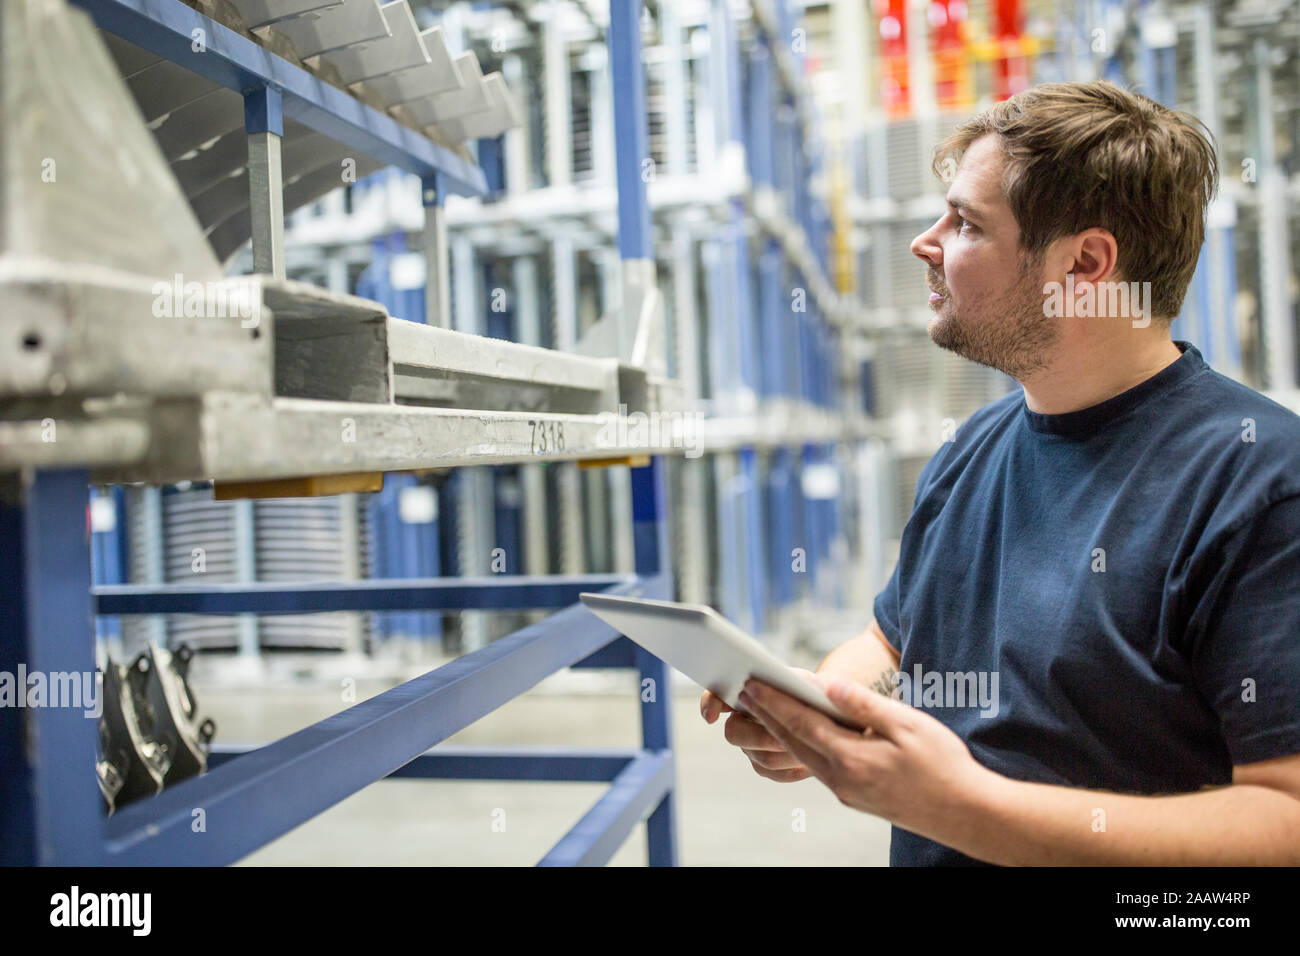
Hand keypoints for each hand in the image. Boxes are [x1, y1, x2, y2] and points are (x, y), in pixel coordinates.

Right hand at [701, 668, 829, 782]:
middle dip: (759, 736)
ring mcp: (752, 747)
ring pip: (763, 758)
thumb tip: (791, 684)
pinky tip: (810, 762)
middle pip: (734, 733)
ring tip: (806, 750)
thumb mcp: (803, 679)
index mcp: (743, 694)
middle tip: (782, 739)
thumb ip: (794, 679)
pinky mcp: (768, 768)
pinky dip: (794, 768)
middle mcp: (741, 722)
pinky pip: (778, 773)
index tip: (711, 716)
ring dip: (784, 754)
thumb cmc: (808, 691)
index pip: (715, 697)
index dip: (710, 705)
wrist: (823, 713)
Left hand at [736, 675, 994, 838]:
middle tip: (744, 690)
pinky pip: (818, 766)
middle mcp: (841, 779)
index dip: (773, 701)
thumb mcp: (907, 725)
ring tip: (762, 708)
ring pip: (803, 755)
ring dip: (781, 730)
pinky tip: (799, 733)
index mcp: (851, 759)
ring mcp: (846, 791)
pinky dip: (802, 745)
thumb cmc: (943, 765)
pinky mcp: (854, 796)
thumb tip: (828, 685)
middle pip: (793, 741)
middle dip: (767, 714)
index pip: (800, 724)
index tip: (751, 683)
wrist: (966, 813)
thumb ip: (863, 705)